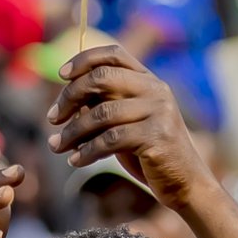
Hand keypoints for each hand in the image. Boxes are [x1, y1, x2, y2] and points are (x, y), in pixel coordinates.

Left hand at [47, 41, 209, 208]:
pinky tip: (75, 161)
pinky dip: (86, 152)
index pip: (114, 53)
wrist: (185, 183)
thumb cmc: (149, 152)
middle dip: (69, 97)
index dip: (83, 59)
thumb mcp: (126, 122)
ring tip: (56, 146)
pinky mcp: (156, 137)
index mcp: (148, 80)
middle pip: (101, 78)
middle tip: (51, 118)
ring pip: (101, 113)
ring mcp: (159, 112)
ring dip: (72, 131)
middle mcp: (156, 89)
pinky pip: (110, 140)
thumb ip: (105, 105)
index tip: (60, 75)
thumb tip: (65, 100)